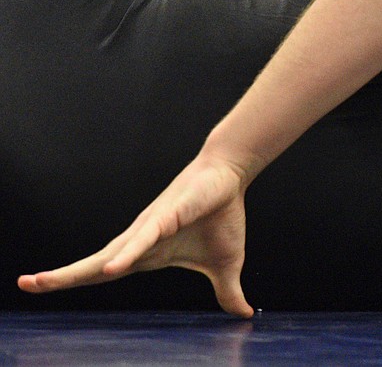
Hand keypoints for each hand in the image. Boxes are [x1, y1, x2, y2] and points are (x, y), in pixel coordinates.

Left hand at [17, 151, 253, 316]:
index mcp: (147, 255)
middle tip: (26, 285)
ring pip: (109, 255)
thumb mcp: (226, 266)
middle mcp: (139, 243)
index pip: (102, 273)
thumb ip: (228, 292)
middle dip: (59, 278)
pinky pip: (143, 240)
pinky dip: (126, 255)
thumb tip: (244, 314)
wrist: (230, 177)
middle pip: (93, 266)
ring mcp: (150, 229)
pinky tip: (110, 269)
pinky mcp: (167, 217)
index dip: (72, 280)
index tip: (38, 286)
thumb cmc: (222, 216)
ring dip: (77, 270)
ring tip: (46, 281)